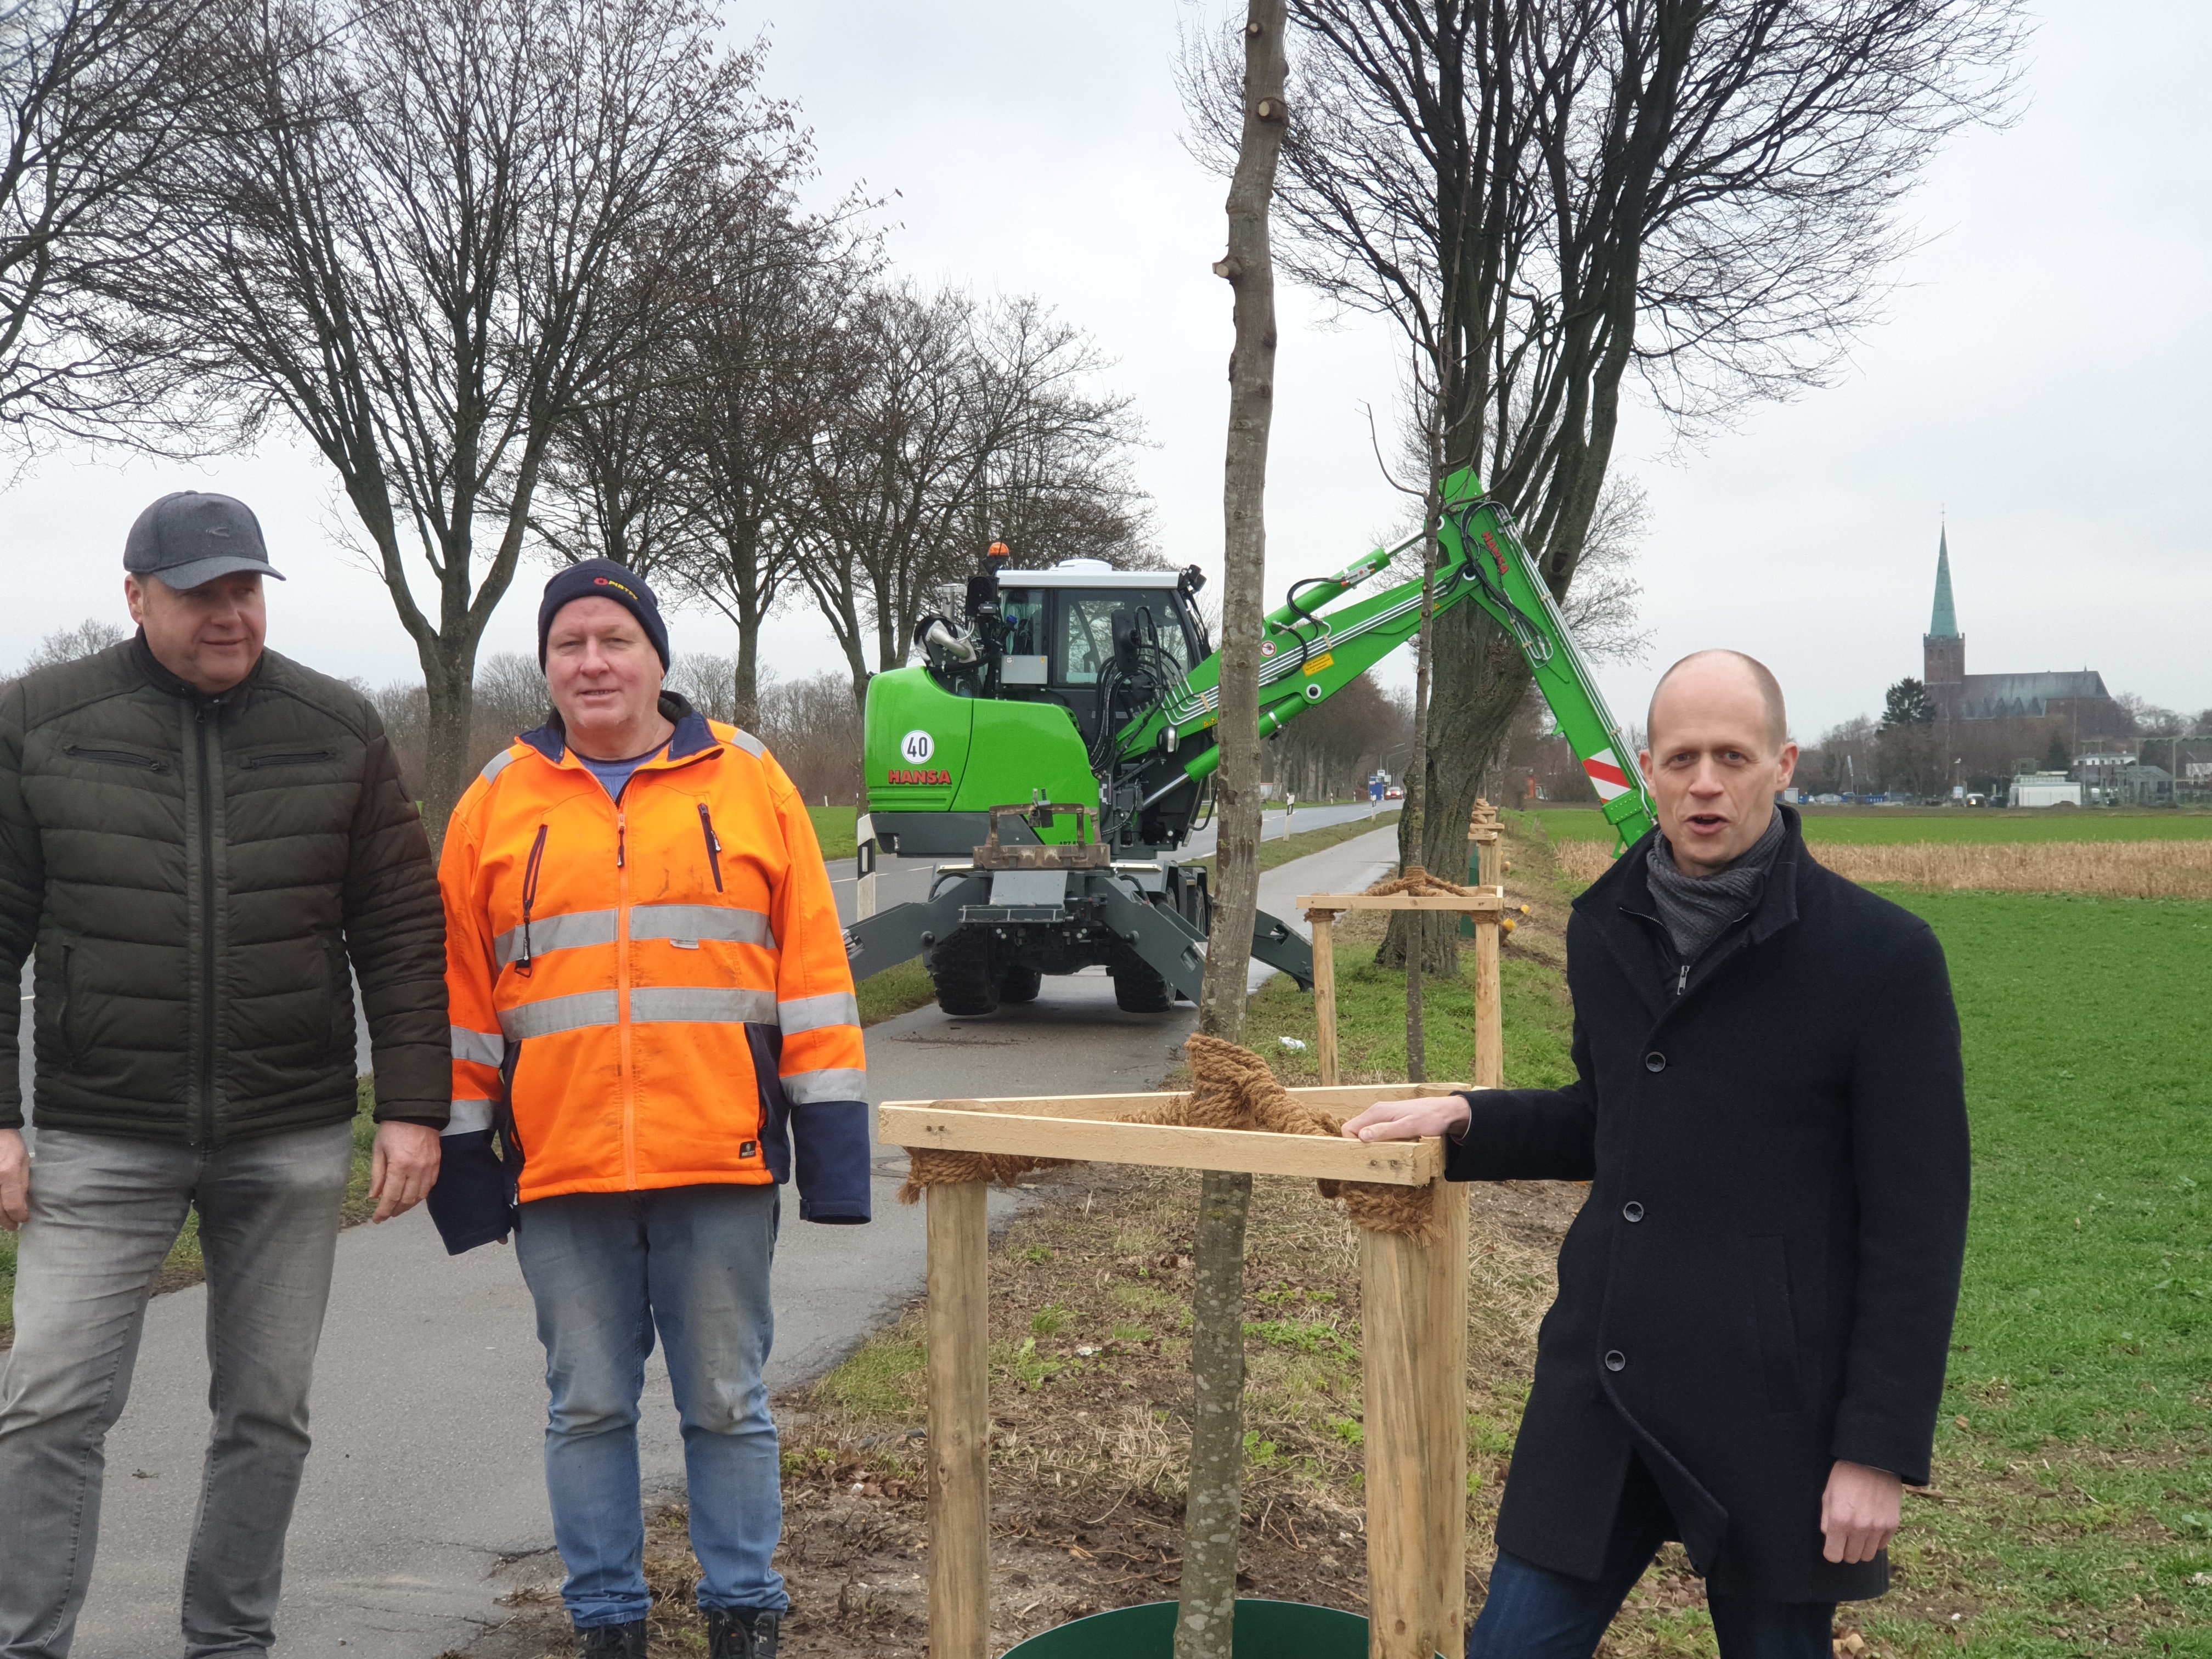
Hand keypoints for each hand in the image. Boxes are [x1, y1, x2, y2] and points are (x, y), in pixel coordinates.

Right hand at [0, 1127, 27, 1230]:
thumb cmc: (12, 1148)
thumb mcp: (24, 1165)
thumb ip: (22, 1186)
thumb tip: (23, 1206)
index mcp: (7, 1174)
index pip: (13, 1205)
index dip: (19, 1216)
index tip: (24, 1219)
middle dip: (6, 1222)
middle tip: (13, 1225)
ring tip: (5, 1219)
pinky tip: (0, 1210)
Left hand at [369, 1122, 440, 1222]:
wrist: (416, 1112)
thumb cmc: (393, 1129)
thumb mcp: (379, 1150)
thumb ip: (377, 1175)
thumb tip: (374, 1196)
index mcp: (399, 1165)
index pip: (391, 1197)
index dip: (383, 1211)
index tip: (377, 1219)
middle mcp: (416, 1170)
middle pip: (407, 1200)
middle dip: (395, 1211)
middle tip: (386, 1214)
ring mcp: (429, 1168)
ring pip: (420, 1196)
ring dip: (408, 1206)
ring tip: (398, 1208)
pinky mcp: (437, 1164)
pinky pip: (430, 1186)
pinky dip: (420, 1195)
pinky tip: (412, 1196)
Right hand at [1339, 1095, 1470, 1142]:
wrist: (1447, 1111)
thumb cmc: (1429, 1118)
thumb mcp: (1407, 1127)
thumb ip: (1384, 1131)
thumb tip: (1362, 1136)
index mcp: (1377, 1112)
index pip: (1349, 1128)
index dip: (1351, 1143)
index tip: (1362, 1155)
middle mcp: (1377, 1112)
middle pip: (1357, 1131)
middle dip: (1361, 1146)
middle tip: (1373, 1158)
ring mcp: (1385, 1116)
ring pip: (1367, 1133)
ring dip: (1372, 1145)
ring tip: (1383, 1155)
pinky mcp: (1392, 1121)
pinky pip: (1378, 1133)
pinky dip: (1381, 1142)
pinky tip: (1391, 1149)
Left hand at [1821, 1460, 1901, 1563]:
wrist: (1874, 1462)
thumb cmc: (1846, 1476)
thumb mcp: (1827, 1495)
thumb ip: (1826, 1520)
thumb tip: (1829, 1538)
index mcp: (1839, 1520)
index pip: (1833, 1556)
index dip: (1831, 1551)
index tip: (1833, 1545)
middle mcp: (1859, 1528)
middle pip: (1851, 1558)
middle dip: (1846, 1550)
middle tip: (1845, 1538)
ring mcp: (1877, 1528)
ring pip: (1868, 1555)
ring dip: (1861, 1547)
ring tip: (1858, 1533)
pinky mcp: (1892, 1525)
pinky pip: (1882, 1545)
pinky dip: (1875, 1540)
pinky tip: (1871, 1526)